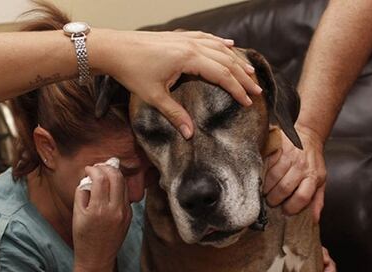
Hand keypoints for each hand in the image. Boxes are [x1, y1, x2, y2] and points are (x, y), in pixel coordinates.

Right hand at [72, 165, 130, 271]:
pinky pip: (125, 195)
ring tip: (104, 174)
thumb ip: (82, 193)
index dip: (94, 169)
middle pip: (116, 177)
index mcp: (99, 209)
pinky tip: (110, 188)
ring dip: (114, 175)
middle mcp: (115, 209)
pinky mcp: (129, 216)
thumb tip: (89, 178)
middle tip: (98, 167)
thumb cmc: (83, 237)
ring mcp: (125, 212)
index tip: (88, 169)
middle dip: (107, 168)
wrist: (96, 258)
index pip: (101, 178)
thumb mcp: (77, 214)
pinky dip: (118, 187)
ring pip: (124, 185)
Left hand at [96, 30, 261, 138]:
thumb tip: (190, 134)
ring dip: (236, 59)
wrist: (113, 48)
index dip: (237, 89)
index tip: (248, 101)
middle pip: (226, 60)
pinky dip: (220, 43)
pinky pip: (206, 38)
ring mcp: (185, 38)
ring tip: (250, 71)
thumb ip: (175, 114)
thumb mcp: (154, 97)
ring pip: (219, 47)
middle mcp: (191, 46)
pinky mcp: (178, 36)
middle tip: (258, 90)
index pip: (222, 74)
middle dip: (244, 76)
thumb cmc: (132, 71)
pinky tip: (229, 44)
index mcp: (188, 59)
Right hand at [263, 125, 326, 221]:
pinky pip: (266, 164)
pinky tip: (263, 177)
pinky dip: (262, 173)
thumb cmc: (313, 164)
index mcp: (314, 177)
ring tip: (265, 191)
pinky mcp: (279, 147)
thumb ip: (317, 201)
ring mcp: (290, 156)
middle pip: (284, 189)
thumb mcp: (320, 182)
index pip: (302, 197)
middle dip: (274, 199)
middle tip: (271, 201)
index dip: (291, 207)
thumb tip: (314, 220)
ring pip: (272, 177)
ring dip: (266, 188)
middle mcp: (302, 166)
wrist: (309, 138)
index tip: (284, 211)